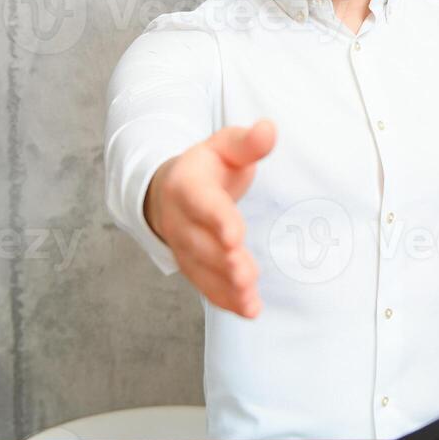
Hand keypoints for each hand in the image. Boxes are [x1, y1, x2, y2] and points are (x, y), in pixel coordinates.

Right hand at [145, 119, 276, 318]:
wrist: (169, 190)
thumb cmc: (207, 167)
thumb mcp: (225, 146)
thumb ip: (248, 143)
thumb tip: (269, 129)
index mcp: (186, 184)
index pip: (201, 204)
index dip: (217, 220)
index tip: (235, 236)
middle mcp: (178, 219)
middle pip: (200, 244)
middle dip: (222, 262)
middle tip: (245, 275)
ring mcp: (182, 247)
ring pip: (202, 271)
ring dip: (226, 288)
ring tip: (250, 300)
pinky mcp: (192, 266)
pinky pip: (206, 287)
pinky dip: (226, 301)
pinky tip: (249, 310)